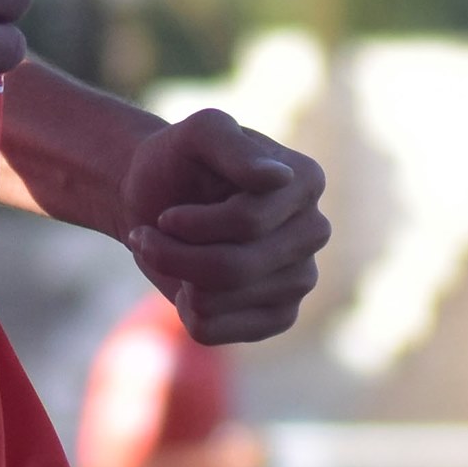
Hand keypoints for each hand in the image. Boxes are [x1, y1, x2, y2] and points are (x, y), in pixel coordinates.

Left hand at [120, 110, 327, 345]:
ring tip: (172, 253)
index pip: (247, 223)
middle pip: (234, 268)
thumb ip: (231, 145)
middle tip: (154, 234)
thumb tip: (280, 179)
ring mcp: (300, 279)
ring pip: (218, 301)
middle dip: (176, 253)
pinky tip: (191, 284)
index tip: (167, 215)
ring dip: (176, 276)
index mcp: (306, 181)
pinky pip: (215, 332)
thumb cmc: (177, 161)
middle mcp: (313, 231)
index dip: (191, 224)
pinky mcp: (278, 317)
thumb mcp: (196, 134)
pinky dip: (185, 309)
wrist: (155, 199)